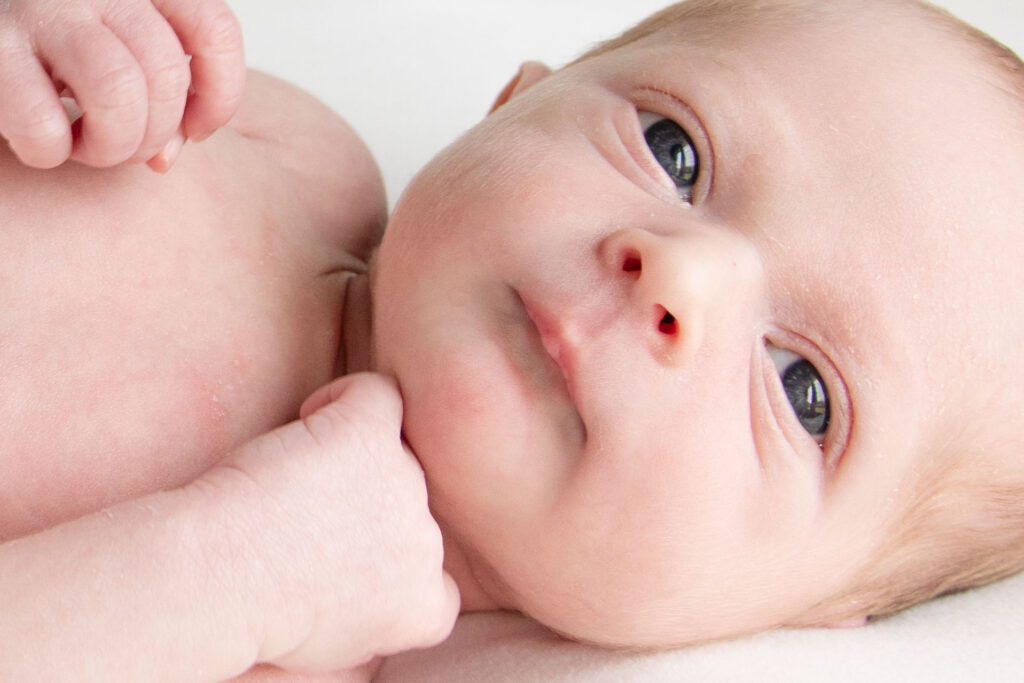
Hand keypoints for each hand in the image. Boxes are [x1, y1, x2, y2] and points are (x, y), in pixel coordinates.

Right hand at [0, 0, 244, 170]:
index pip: (215, 30)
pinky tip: (44, 142)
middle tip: (128, 148)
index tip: (197, 131)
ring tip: (90, 148)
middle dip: (157, 134)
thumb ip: (161, 96)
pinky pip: (42, 123)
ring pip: (116, 90)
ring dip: (114, 144)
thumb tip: (164, 157)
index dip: (219, 96)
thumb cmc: (59, 50)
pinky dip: (50, 151)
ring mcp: (40, 7)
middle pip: (166, 72)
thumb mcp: (124, 52)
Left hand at [197, 373, 459, 672]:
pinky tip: (306, 416)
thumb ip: (370, 611)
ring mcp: (405, 486)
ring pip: (393, 453)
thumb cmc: (249, 619)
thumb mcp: (331, 645)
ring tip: (287, 479)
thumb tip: (360, 582)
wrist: (214, 582)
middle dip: (364, 510)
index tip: (343, 563)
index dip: (391, 562)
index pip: (434, 580)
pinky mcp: (370, 438)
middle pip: (408, 510)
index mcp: (420, 610)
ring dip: (346, 460)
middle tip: (298, 520)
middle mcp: (426, 547)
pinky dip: (342, 398)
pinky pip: (378, 396)